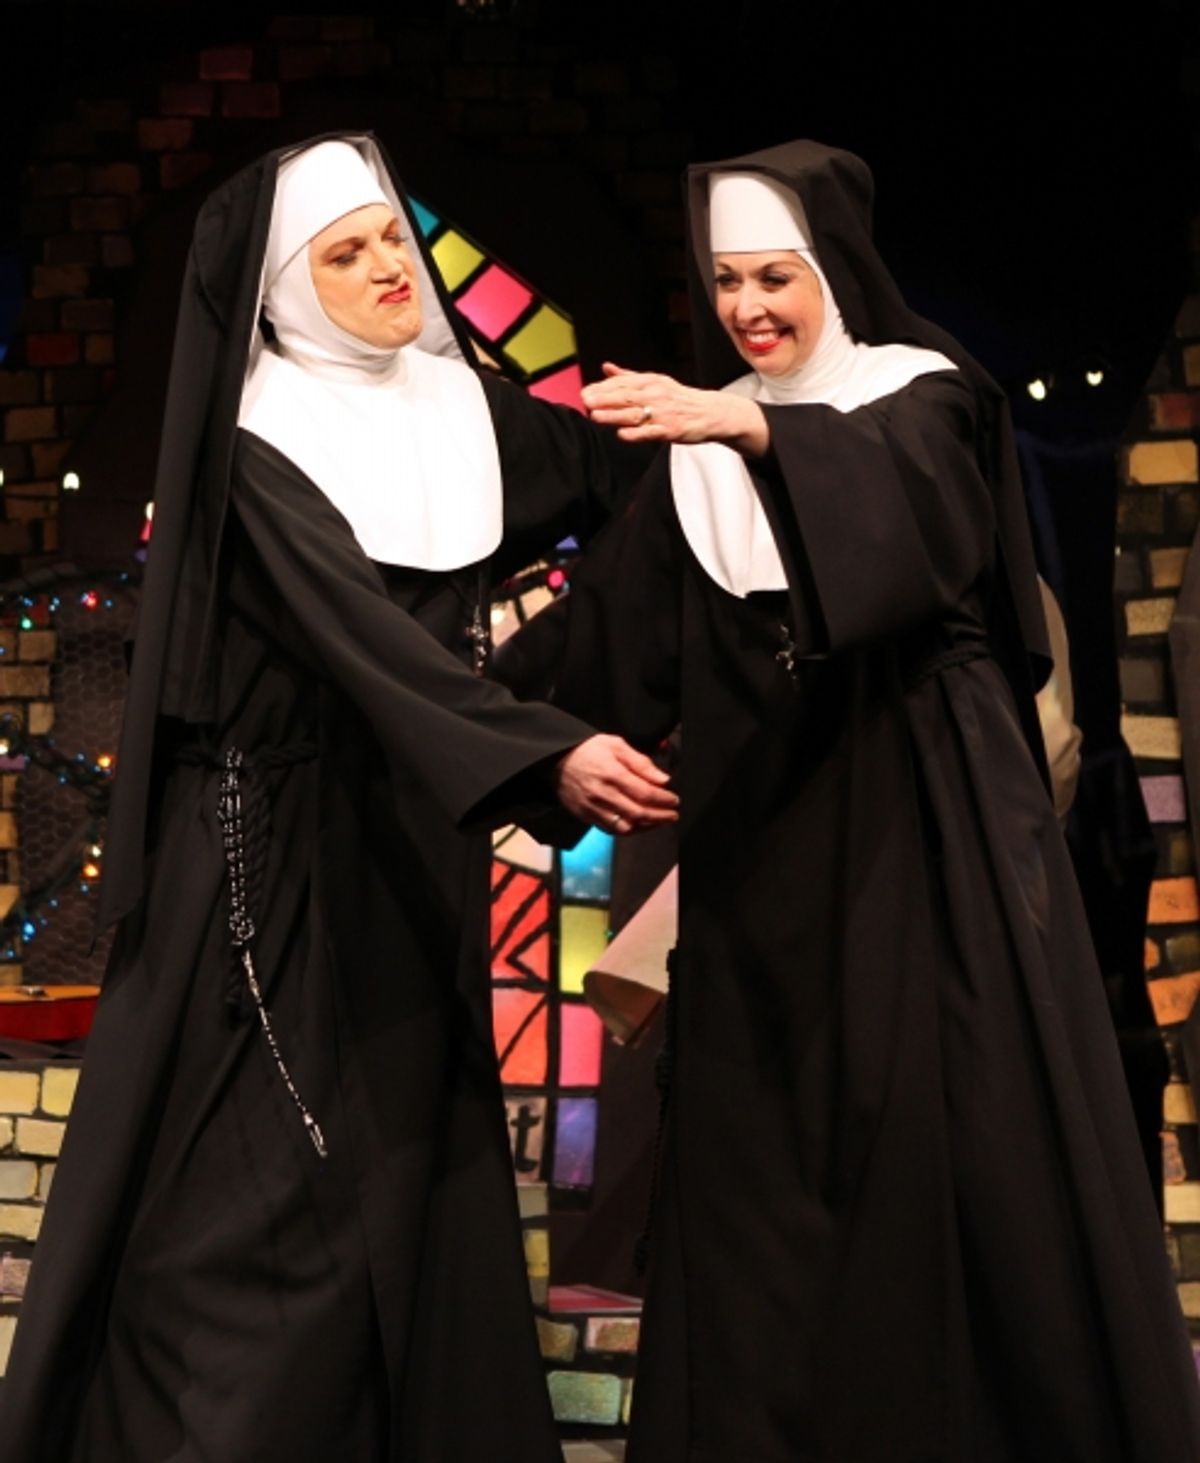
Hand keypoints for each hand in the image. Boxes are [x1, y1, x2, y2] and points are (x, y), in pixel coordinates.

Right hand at [555, 735, 678, 833]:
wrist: (555, 759)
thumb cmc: (588, 750)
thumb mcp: (616, 745)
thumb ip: (641, 762)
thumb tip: (663, 779)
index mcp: (612, 773)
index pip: (645, 793)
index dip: (663, 800)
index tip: (674, 800)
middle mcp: (602, 794)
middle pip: (638, 813)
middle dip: (660, 816)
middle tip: (673, 815)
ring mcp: (593, 808)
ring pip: (625, 827)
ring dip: (646, 827)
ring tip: (658, 821)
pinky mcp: (585, 816)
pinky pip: (610, 830)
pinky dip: (628, 830)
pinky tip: (639, 825)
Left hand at [581, 362, 768, 456]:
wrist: (709, 412)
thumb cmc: (679, 398)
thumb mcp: (655, 382)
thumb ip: (628, 376)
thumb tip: (606, 367)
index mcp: (651, 381)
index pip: (623, 382)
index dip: (602, 387)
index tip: (585, 392)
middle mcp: (656, 395)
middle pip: (626, 396)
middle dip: (603, 399)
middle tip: (585, 401)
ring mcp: (663, 413)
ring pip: (634, 414)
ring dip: (613, 415)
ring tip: (595, 416)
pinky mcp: (670, 430)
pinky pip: (650, 432)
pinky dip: (636, 433)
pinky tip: (621, 434)